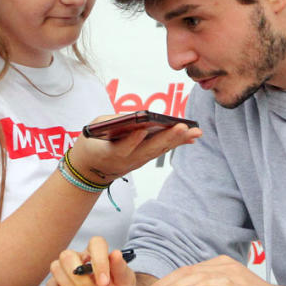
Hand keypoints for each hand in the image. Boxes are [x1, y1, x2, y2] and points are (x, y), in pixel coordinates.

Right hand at [46, 236, 136, 285]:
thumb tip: (115, 253)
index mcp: (97, 255)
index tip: (104, 282)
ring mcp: (63, 274)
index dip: (99, 260)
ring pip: (57, 268)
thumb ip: (121, 269)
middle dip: (81, 279)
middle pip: (68, 255)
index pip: (95, 243)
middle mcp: (78, 260)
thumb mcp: (125, 285)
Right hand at [67, 115, 201, 182]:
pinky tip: (192, 137)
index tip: (141, 130)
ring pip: (159, 150)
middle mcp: (126, 160)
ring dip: (178, 140)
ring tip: (195, 131)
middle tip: (182, 127)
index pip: (122, 148)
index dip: (132, 140)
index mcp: (108, 153)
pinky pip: (161, 150)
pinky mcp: (144, 159)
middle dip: (167, 138)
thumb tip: (138, 116)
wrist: (90, 169)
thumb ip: (112, 121)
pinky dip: (176, 143)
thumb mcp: (94, 128)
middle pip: (148, 149)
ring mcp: (137, 161)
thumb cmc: (92, 143)